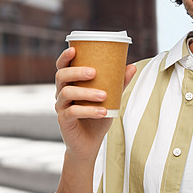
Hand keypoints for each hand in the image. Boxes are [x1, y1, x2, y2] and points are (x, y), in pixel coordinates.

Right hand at [54, 47, 136, 161]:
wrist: (90, 143)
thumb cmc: (98, 116)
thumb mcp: (110, 98)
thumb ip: (118, 83)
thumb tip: (132, 66)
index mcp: (70, 83)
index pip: (62, 66)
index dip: (64, 57)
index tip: (74, 49)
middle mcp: (61, 93)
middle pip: (61, 76)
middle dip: (76, 72)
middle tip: (94, 72)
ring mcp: (61, 107)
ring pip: (67, 93)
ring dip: (86, 92)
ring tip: (104, 95)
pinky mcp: (64, 121)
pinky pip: (73, 112)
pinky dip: (89, 111)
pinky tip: (103, 112)